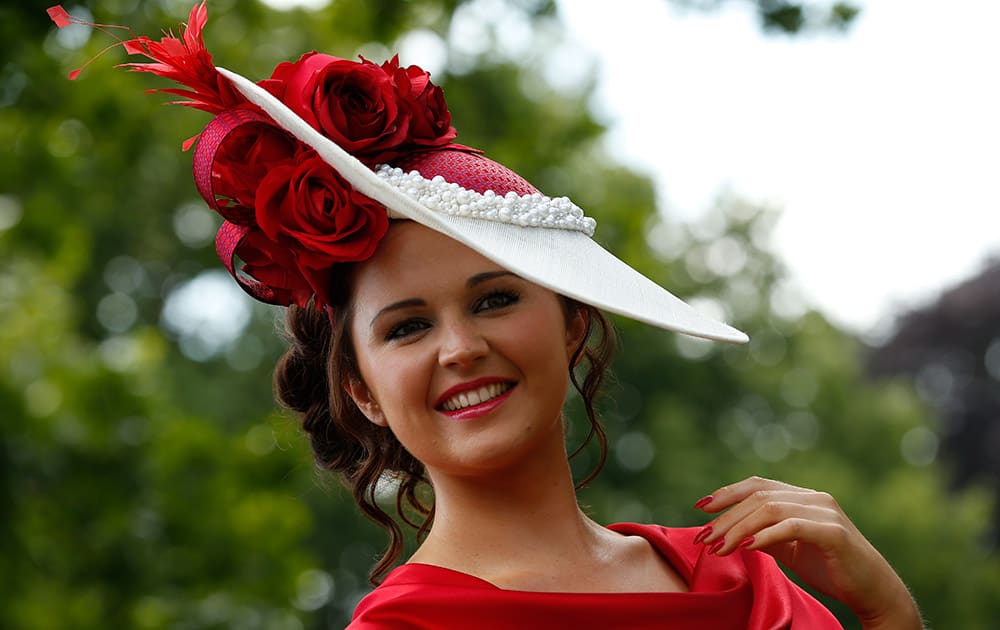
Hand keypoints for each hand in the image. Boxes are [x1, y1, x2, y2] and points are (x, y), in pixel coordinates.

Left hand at [693, 476, 921, 629]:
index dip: (727, 493)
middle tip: (703, 538)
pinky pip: (791, 526)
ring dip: (738, 528)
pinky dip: (764, 535)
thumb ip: (765, 536)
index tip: (700, 508)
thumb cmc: (831, 569)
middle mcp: (813, 497)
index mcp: (802, 497)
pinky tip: (745, 547)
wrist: (873, 591)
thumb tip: (732, 533)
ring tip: (718, 547)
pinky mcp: (833, 532)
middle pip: (758, 496)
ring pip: (769, 508)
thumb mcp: (790, 550)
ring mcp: (825, 511)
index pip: (757, 485)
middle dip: (725, 516)